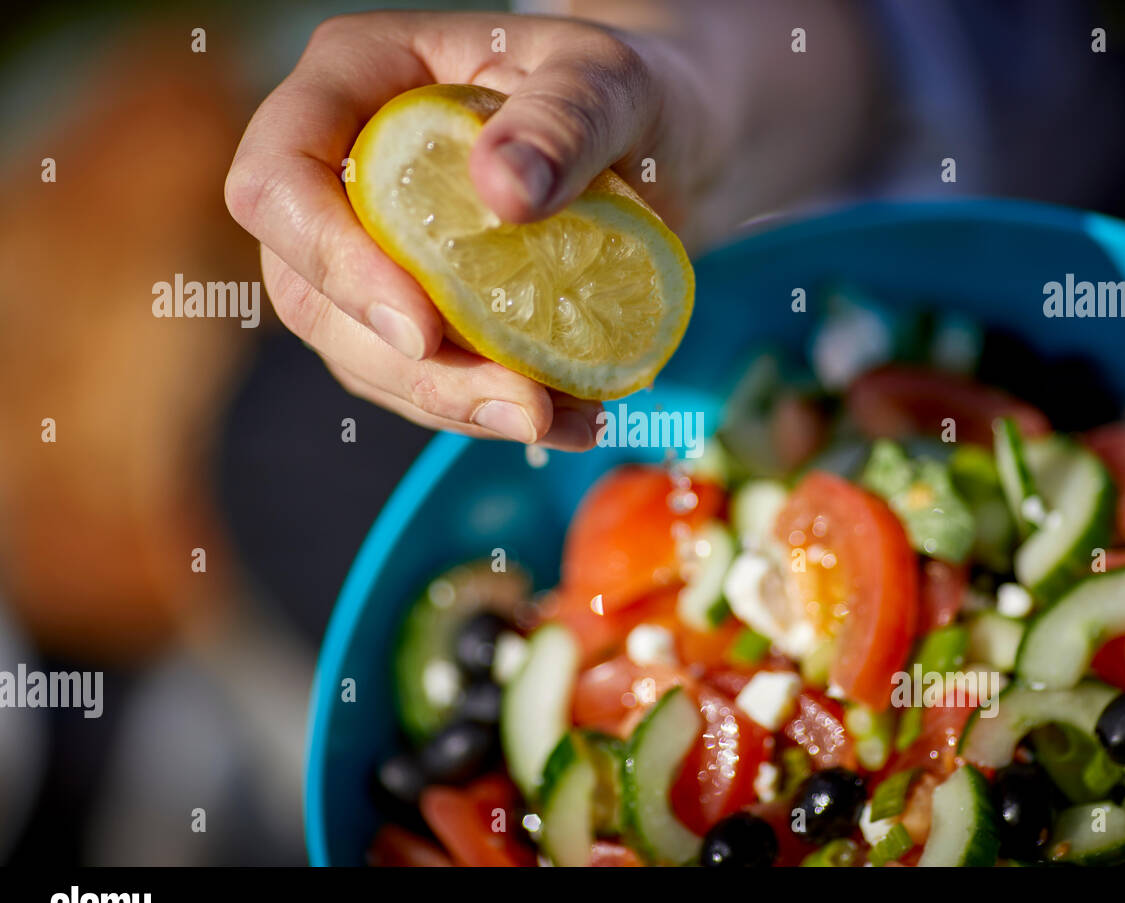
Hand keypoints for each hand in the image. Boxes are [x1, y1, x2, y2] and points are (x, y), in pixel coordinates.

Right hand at [225, 10, 728, 447]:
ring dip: (453, 405)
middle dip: (412, 369)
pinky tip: (570, 417)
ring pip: (361, 353)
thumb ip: (564, 119)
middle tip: (524, 407)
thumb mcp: (611, 81)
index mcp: (355, 81)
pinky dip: (486, 410)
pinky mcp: (414, 308)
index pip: (279, 179)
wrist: (666, 143)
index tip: (422, 331)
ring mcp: (369, 247)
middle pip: (309, 291)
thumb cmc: (628, 91)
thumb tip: (503, 191)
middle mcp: (341, 169)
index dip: (331, 263)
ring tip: (560, 419)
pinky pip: (419, 378)